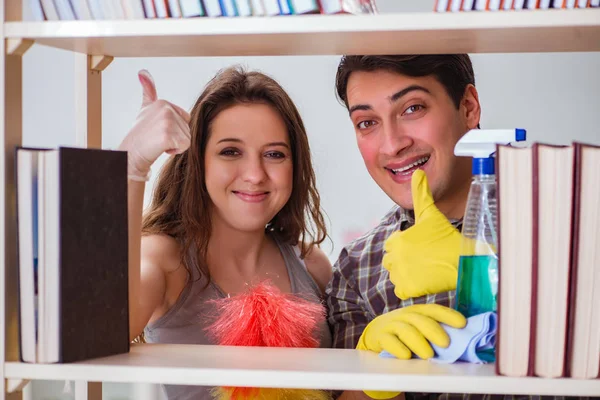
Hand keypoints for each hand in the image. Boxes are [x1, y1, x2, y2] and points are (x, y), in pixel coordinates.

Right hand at [118, 70, 191, 180]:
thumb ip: (148, 91)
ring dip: (176, 144)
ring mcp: (167, 121)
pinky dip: (175, 151)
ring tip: (159, 143)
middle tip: (158, 138)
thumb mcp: (146, 110)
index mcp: (163, 103)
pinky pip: (184, 145)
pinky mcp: (168, 135)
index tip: (158, 131)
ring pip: (187, 137)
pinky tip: (161, 148)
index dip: (175, 129)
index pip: (185, 119)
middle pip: (188, 128)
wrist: (131, 154)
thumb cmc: (141, 135)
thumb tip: (143, 72)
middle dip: (176, 137)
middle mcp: (166, 109)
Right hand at [356, 304, 465, 398]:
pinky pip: (388, 340)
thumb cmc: (404, 331)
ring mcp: (392, 325)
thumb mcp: (419, 327)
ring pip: (405, 330)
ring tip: (428, 355)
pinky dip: (397, 348)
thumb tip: (462, 339)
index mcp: (418, 312)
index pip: (434, 310)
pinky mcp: (380, 337)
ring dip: (418, 342)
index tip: (462, 324)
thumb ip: (436, 330)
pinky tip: (406, 356)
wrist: (376, 333)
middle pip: (420, 319)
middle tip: (446, 343)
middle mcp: (405, 316)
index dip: (448, 315)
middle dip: (434, 330)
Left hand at [382, 169, 461, 300]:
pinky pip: (401, 290)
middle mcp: (394, 257)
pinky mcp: (407, 290)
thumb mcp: (431, 214)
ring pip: (396, 275)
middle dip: (403, 259)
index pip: (391, 244)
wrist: (462, 261)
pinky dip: (409, 288)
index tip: (421, 246)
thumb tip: (417, 173)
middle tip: (424, 258)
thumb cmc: (446, 237)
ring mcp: (400, 274)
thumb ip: (420, 194)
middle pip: (391, 260)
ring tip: (425, 268)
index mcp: (396, 240)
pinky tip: (423, 280)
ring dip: (406, 273)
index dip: (405, 245)